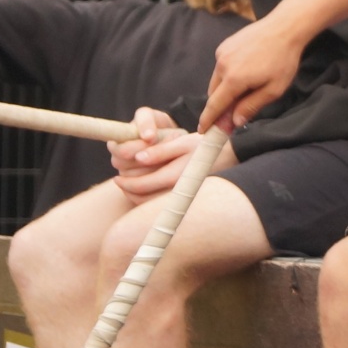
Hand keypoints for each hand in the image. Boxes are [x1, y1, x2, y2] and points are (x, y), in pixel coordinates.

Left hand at [110, 112, 237, 196]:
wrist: (230, 158)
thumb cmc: (206, 146)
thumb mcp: (183, 142)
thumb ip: (160, 151)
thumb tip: (138, 158)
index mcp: (176, 176)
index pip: (140, 185)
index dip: (125, 182)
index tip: (116, 177)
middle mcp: (179, 191)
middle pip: (141, 199)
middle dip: (127, 190)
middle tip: (119, 180)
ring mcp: (183, 198)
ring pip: (149, 205)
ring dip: (135, 197)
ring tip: (130, 185)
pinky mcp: (185, 200)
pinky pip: (160, 206)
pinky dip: (148, 200)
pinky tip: (146, 190)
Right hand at [203, 15, 309, 132]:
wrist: (284, 28)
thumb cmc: (284, 60)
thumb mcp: (274, 89)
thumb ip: (251, 106)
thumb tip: (234, 122)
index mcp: (234, 79)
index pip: (215, 105)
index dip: (208, 120)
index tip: (202, 130)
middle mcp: (222, 65)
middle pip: (214, 94)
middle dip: (220, 106)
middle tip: (231, 117)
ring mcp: (221, 53)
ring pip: (217, 80)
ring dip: (225, 90)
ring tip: (247, 90)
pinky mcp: (224, 46)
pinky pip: (221, 67)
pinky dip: (228, 75)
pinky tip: (246, 72)